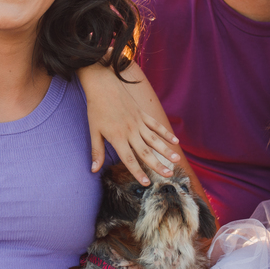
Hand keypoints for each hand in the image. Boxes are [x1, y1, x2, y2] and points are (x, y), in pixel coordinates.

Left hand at [80, 60, 178, 185]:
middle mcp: (130, 131)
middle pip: (146, 151)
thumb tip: (93, 170)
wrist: (103, 85)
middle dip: (158, 164)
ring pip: (155, 139)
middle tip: (169, 175)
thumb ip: (96, 151)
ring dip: (166, 150)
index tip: (147, 183)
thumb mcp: (94, 131)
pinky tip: (175, 141)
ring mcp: (138, 122)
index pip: (129, 159)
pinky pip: (156, 125)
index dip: (138, 172)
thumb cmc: (96, 109)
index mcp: (118, 137)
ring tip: (177, 160)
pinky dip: (166, 133)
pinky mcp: (142, 114)